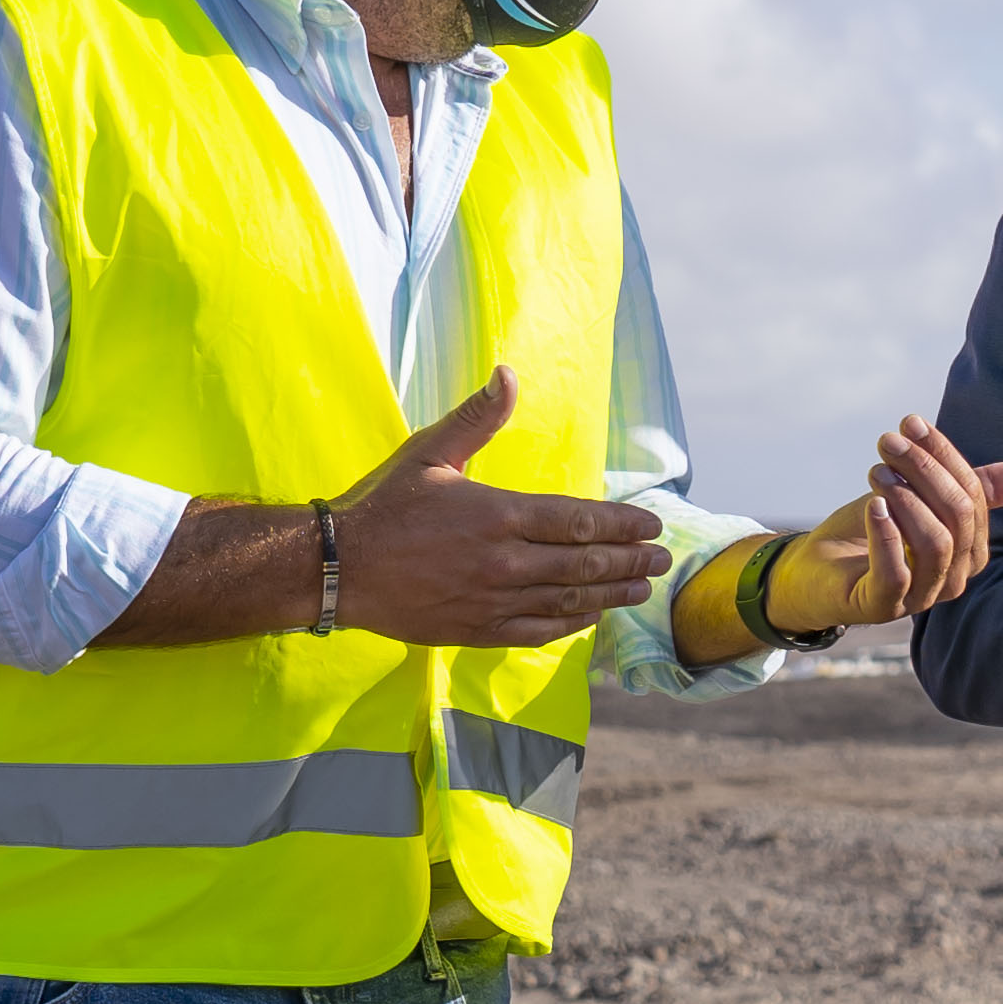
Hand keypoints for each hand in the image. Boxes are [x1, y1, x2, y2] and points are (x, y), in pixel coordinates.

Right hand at [332, 369, 668, 647]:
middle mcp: (504, 561)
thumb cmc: (385, 507)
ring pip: (569, 600)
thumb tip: (507, 373)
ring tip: (641, 588)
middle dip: (629, 560)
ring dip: (612, 594)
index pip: (578, 520)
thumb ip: (476, 417)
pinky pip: (538, 629)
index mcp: (498, 515)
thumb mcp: (430, 452)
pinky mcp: (478, 629)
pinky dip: (571, 624)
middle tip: (662, 559)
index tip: (651, 524)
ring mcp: (493, 600)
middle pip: (584, 564)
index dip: (621, 524)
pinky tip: (591, 617)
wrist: (340, 568)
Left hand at [753, 417, 1002, 636]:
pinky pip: (896, 575)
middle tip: (889, 442)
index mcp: (971, 550)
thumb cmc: (874, 529)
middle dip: (924, 471)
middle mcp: (954, 578)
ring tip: (877, 471)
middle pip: (958, 517)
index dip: (945, 456)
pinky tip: (873, 506)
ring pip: (934, 544)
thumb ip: (974, 485)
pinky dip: (886, 536)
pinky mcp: (881, 607)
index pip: (974, 497)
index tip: (911, 423)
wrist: (817, 568)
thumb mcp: (921, 497)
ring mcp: (920, 598)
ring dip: (906, 499)